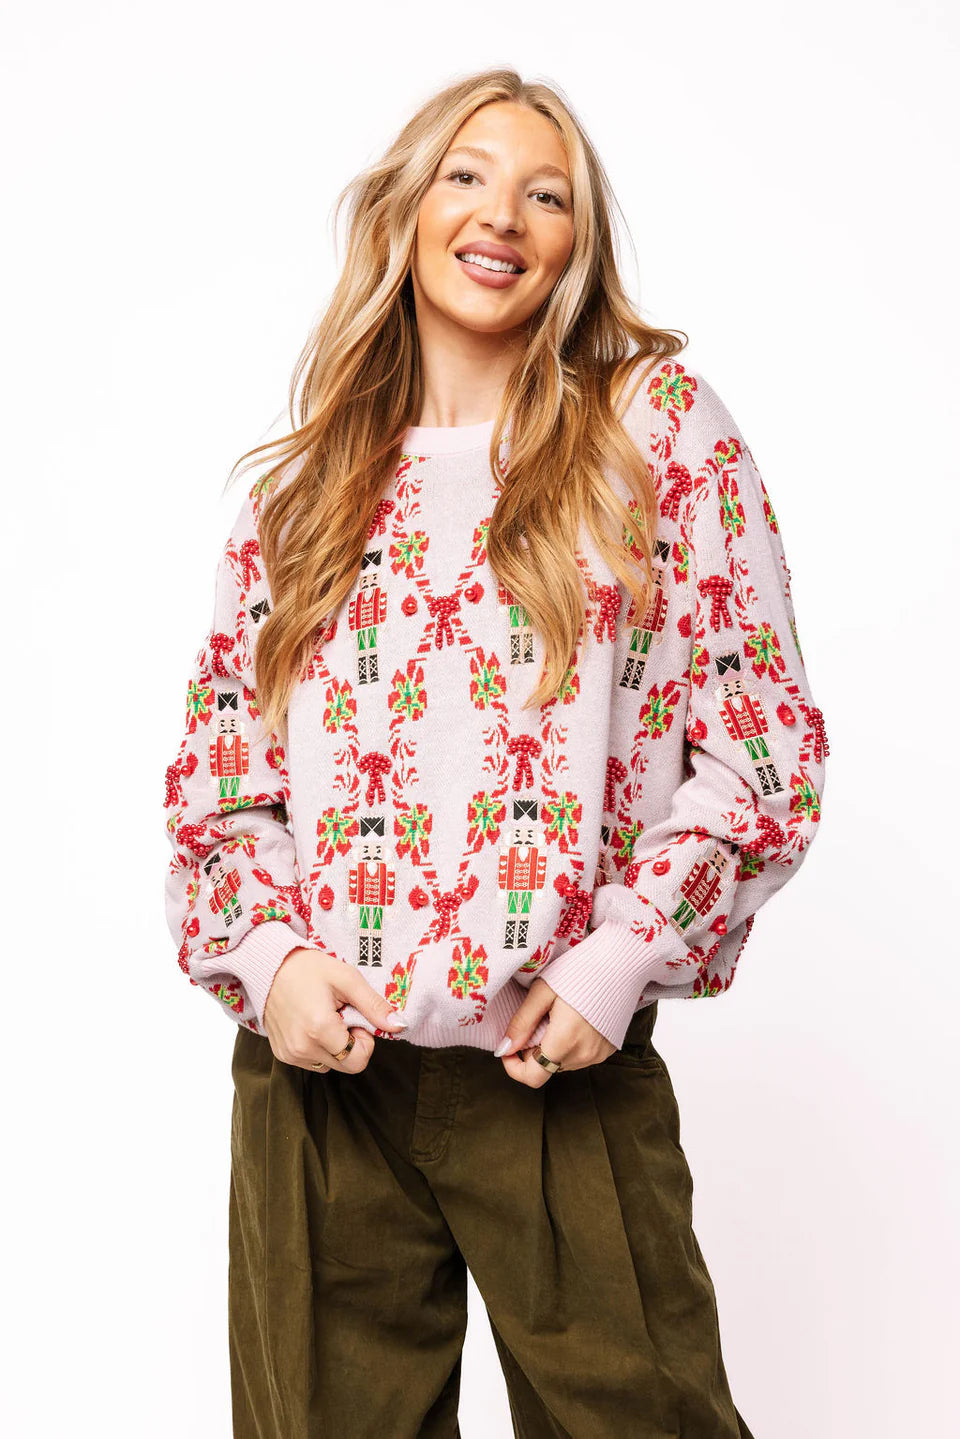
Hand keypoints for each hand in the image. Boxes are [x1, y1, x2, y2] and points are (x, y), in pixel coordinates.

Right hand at [262, 947, 404, 1072]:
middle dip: (350, 1043)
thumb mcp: (347, 979)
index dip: (364, 1040)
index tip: (353, 1016)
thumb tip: (399, 1025)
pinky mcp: (282, 1055)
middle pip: (346, 1065)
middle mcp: (302, 1048)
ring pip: (331, 1065)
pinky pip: (313, 1062)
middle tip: (340, 1015)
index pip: (359, 1060)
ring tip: (323, 1017)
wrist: (269, 966)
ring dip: (334, 1046)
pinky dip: (319, 1047)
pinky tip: (310, 1022)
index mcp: (320, 1029)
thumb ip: (374, 1006)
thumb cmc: (309, 968)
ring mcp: (290, 1054)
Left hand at [495, 977, 616, 1087]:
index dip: (513, 1067)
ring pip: (561, 1062)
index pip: (533, 1077)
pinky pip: (579, 1056)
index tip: (509, 1048)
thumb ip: (522, 1022)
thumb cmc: (579, 971)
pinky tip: (574, 1020)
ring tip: (557, 1017)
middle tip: (537, 1020)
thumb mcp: (542, 991)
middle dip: (533, 1051)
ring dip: (552, 1047)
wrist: (620, 964)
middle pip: (546, 1067)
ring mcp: (597, 1055)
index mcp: (564, 1041)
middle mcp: (583, 1055)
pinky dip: (570, 1045)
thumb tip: (504, 1047)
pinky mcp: (607, 1050)